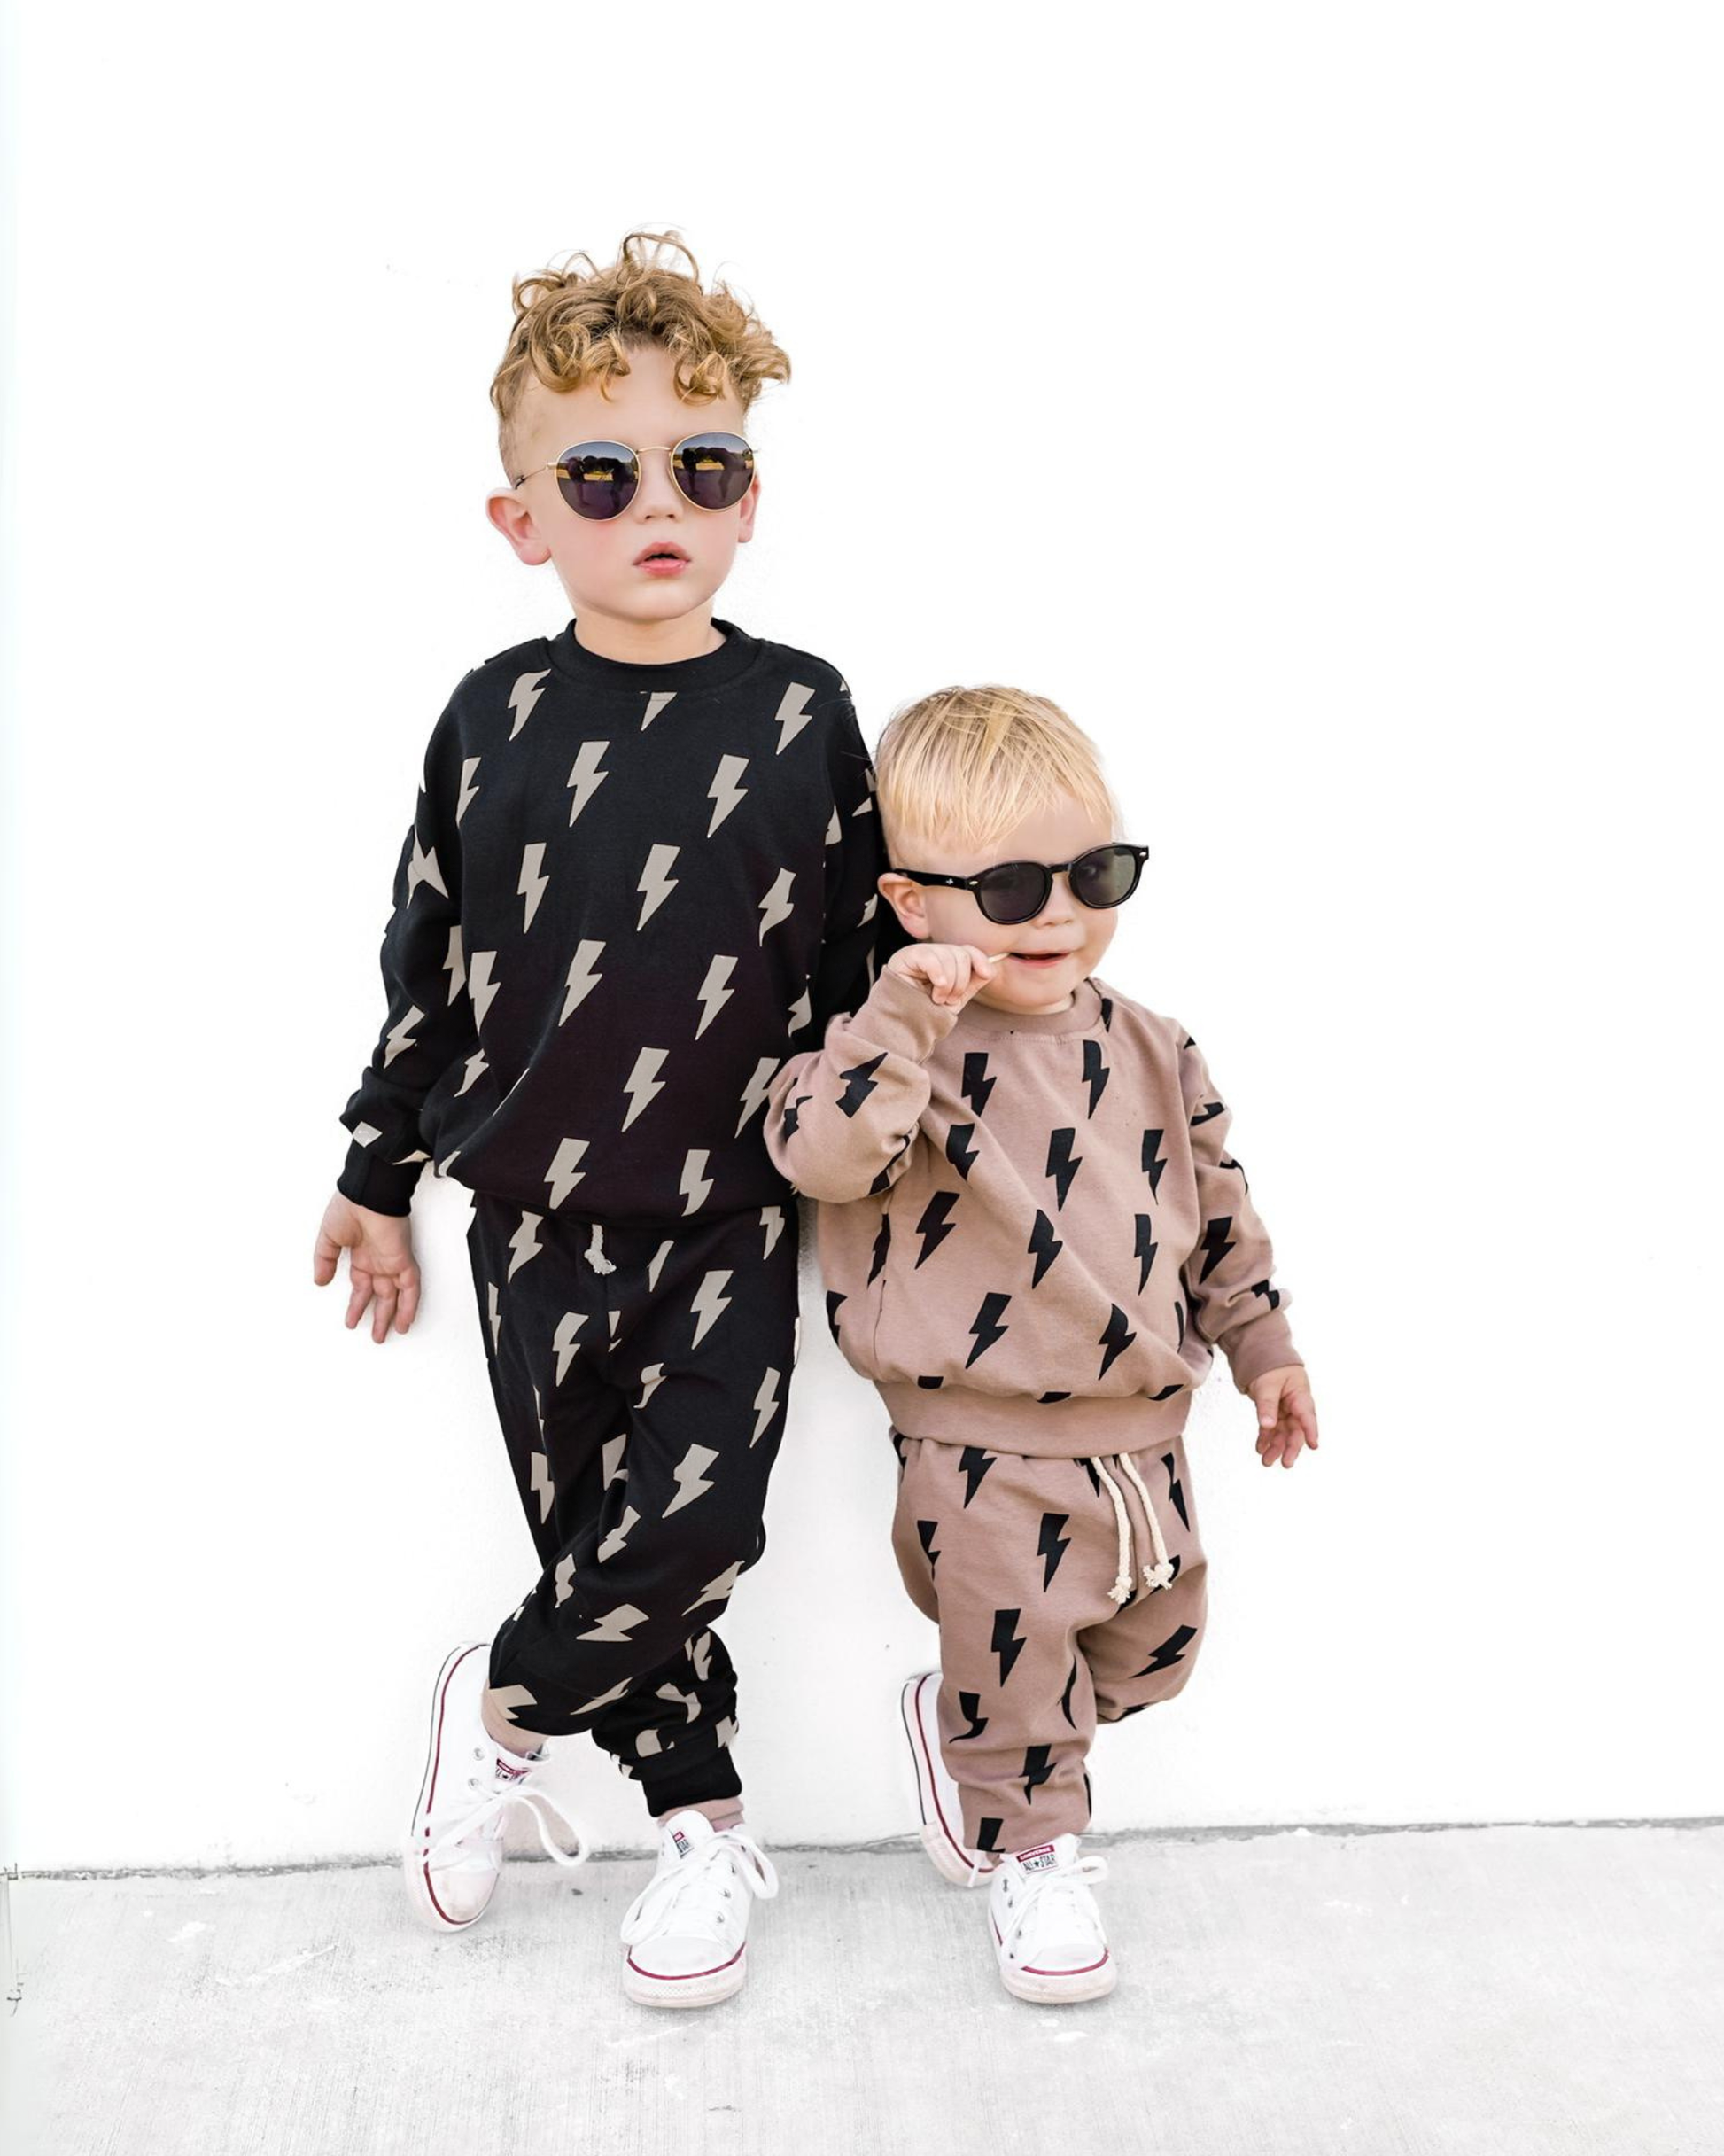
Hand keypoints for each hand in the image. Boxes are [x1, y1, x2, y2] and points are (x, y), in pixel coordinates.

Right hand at [312, 1191, 421, 1342]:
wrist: (366, 1193)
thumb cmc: (349, 1207)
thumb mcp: (328, 1238)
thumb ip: (325, 1260)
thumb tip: (320, 1280)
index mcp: (362, 1256)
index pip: (362, 1287)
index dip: (357, 1305)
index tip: (351, 1321)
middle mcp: (378, 1261)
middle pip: (380, 1295)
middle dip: (377, 1316)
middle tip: (376, 1336)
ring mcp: (391, 1262)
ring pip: (396, 1296)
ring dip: (393, 1316)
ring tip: (389, 1335)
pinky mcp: (403, 1260)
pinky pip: (411, 1288)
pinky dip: (409, 1305)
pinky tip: (405, 1322)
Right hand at [885, 941, 1006, 1009]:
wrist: (904, 1026)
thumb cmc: (926, 1013)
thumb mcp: (955, 999)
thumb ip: (972, 983)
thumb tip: (989, 969)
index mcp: (944, 961)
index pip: (966, 950)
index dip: (979, 959)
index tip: (986, 974)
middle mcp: (932, 953)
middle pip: (960, 954)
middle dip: (961, 981)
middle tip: (948, 999)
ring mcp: (918, 953)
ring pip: (947, 956)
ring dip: (948, 984)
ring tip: (937, 999)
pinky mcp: (905, 957)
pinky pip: (930, 958)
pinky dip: (938, 975)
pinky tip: (935, 989)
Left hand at [1250, 1366, 1318, 1468]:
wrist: (1263, 1356)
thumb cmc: (1271, 1366)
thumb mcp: (1267, 1384)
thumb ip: (1267, 1405)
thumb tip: (1267, 1425)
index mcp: (1300, 1395)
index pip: (1307, 1415)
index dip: (1311, 1431)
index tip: (1314, 1445)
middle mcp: (1295, 1405)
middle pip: (1296, 1430)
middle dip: (1291, 1448)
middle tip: (1286, 1463)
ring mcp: (1285, 1410)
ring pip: (1283, 1433)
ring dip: (1276, 1447)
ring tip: (1266, 1461)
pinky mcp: (1274, 1412)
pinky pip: (1271, 1429)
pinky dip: (1265, 1439)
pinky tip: (1260, 1449)